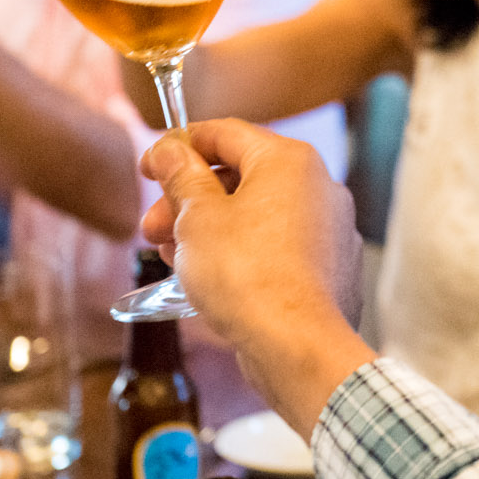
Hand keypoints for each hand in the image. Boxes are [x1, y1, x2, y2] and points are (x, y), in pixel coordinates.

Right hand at [140, 120, 370, 433]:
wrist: (297, 346)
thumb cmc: (246, 275)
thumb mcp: (197, 218)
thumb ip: (180, 177)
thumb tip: (168, 150)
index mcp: (288, 160)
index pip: (225, 133)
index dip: (179, 146)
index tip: (148, 166)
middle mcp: (318, 186)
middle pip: (240, 176)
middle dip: (188, 200)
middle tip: (151, 227)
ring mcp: (329, 229)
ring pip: (256, 215)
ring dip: (208, 229)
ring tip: (170, 256)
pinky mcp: (329, 268)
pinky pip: (276, 246)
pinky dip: (240, 253)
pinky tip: (206, 278)